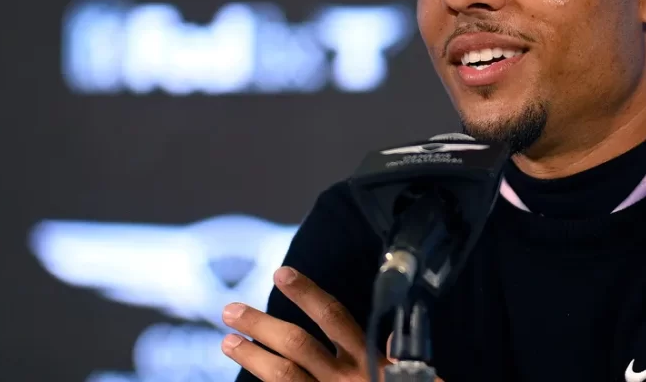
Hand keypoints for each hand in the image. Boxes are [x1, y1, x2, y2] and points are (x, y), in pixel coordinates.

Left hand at [220, 266, 386, 380]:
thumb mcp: (417, 380)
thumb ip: (398, 360)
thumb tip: (390, 338)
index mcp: (370, 362)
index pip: (334, 318)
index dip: (306, 294)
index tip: (282, 274)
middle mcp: (346, 380)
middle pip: (296, 344)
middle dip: (260, 324)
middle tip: (230, 311)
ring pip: (281, 375)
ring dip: (251, 356)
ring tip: (228, 342)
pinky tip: (250, 376)